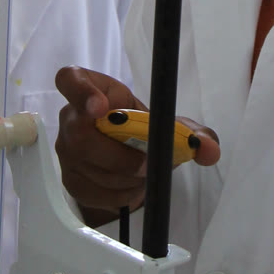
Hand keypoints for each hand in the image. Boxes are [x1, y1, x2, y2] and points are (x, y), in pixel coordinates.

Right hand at [55, 66, 218, 223]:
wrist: (129, 159)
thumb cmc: (142, 129)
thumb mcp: (169, 124)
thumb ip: (190, 132)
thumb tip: (208, 149)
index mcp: (93, 88)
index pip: (70, 79)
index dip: (81, 92)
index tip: (101, 107)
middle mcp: (70, 117)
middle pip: (80, 137)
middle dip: (120, 156)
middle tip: (147, 165)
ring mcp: (65, 150)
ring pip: (91, 169)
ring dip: (126, 178)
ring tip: (145, 174)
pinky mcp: (70, 179)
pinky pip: (94, 192)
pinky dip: (122, 194)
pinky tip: (133, 186)